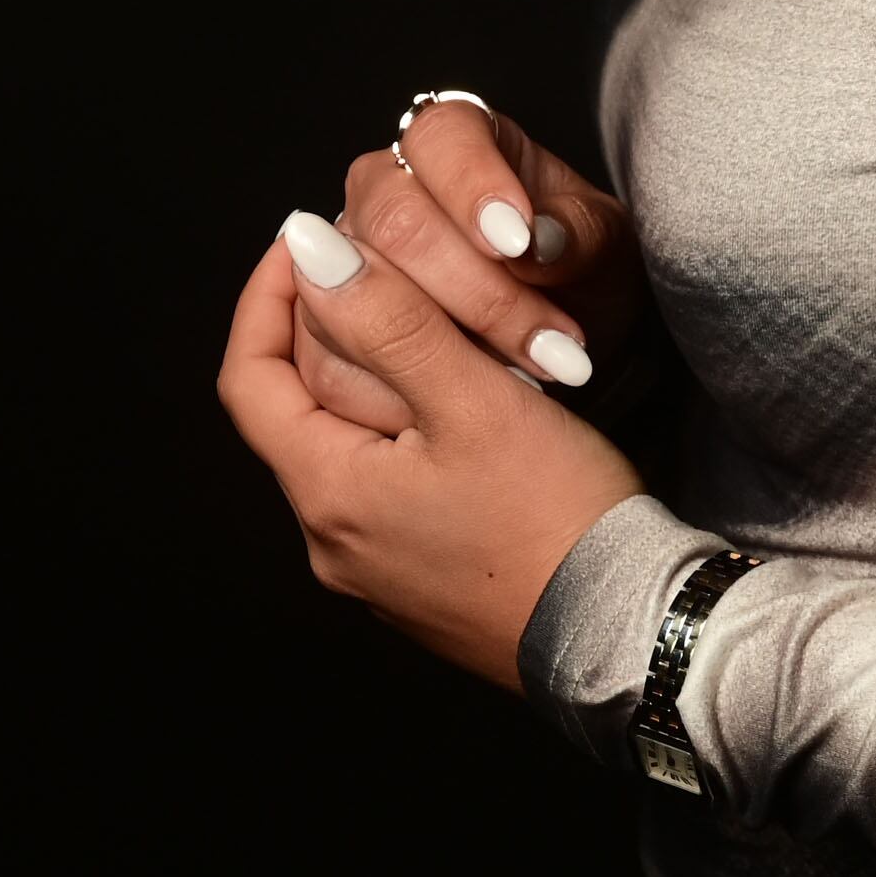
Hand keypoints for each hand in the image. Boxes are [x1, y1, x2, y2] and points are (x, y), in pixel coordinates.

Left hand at [217, 212, 647, 688]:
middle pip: (299, 415)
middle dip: (332, 335)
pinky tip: (473, 415)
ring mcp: (378, 572)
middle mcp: (334, 543)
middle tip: (386, 271)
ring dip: (380, 386)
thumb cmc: (555, 517)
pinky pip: (392, 493)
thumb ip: (389, 320)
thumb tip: (308, 248)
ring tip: (444, 333)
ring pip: (352, 451)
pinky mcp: (424, 586)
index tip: (308, 242)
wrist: (626, 634)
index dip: (266, 299)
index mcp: (328, 493)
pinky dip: (412, 437)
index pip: (249, 379)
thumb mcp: (475, 400)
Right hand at [292, 99, 641, 432]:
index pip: (442, 138)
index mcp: (457, 140)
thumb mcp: (602, 249)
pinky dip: (401, 396)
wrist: (563, 333)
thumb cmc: (579, 271)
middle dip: (475, 293)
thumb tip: (538, 241)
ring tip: (522, 380)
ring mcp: (347, 255)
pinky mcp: (326, 326)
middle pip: (392, 222)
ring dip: (439, 353)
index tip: (517, 242)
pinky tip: (465, 407)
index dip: (473, 188)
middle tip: (547, 342)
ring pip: (352, 295)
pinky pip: (329, 364)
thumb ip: (575, 236)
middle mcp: (388, 186)